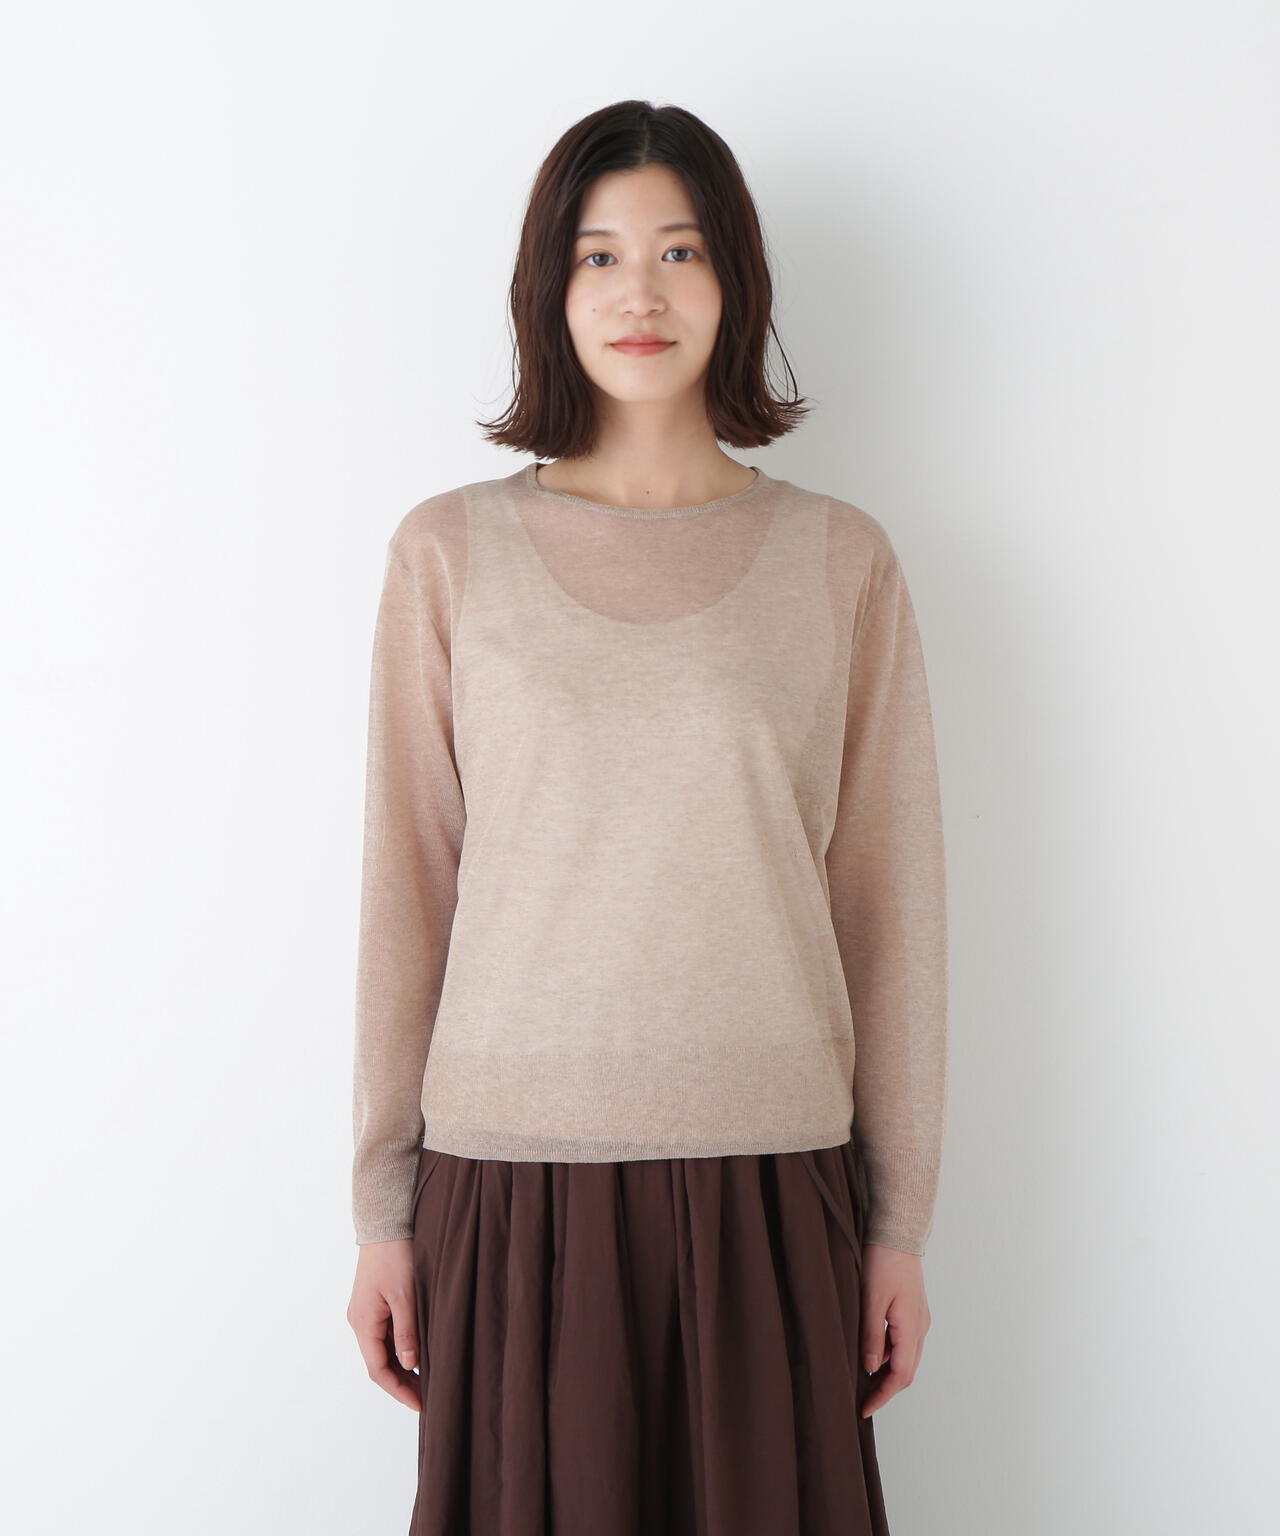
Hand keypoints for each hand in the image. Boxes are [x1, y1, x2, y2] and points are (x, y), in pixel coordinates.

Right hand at [347, 1239, 422, 1409]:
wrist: (385, 1222)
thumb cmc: (395, 1255)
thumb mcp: (405, 1296)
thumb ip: (407, 1332)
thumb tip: (411, 1365)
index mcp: (363, 1322)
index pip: (378, 1370)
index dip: (399, 1390)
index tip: (420, 1404)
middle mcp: (360, 1321)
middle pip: (379, 1362)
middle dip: (402, 1382)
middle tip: (429, 1397)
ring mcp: (366, 1312)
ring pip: (383, 1350)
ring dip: (402, 1366)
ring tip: (428, 1380)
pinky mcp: (374, 1303)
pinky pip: (386, 1334)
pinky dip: (401, 1348)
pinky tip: (420, 1353)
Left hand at [859, 1242, 931, 1416]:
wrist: (897, 1232)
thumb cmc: (883, 1262)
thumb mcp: (871, 1300)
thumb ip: (871, 1336)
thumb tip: (869, 1369)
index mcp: (912, 1329)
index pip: (901, 1376)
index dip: (883, 1396)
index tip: (864, 1409)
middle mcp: (920, 1328)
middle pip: (906, 1371)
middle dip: (885, 1389)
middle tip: (862, 1400)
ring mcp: (918, 1319)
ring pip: (904, 1357)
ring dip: (886, 1371)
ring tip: (861, 1377)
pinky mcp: (913, 1310)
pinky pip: (903, 1341)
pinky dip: (888, 1353)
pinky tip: (869, 1350)